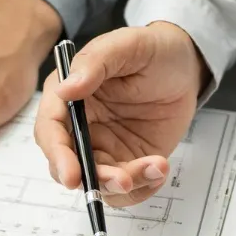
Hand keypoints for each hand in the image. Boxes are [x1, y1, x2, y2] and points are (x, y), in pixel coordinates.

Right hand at [33, 22, 205, 205]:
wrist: (185, 67)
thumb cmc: (152, 50)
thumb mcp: (127, 46)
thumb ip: (95, 63)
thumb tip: (66, 89)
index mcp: (68, 96)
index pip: (50, 130)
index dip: (58, 154)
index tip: (72, 174)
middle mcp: (79, 126)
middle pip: (68, 165)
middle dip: (92, 178)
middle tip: (123, 180)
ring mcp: (102, 147)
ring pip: (98, 182)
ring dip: (123, 184)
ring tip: (156, 166)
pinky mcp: (126, 162)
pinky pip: (125, 189)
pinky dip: (142, 188)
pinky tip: (159, 167)